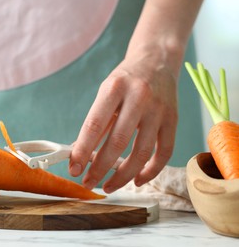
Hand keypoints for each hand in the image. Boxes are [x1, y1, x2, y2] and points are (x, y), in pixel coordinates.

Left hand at [69, 55, 177, 193]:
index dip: (82, 150)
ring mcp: (159, 110)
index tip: (73, 169)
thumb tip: (80, 154)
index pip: (94, 125)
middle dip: (99, 169)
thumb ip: (97, 122)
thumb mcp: (106, 92)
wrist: (157, 60)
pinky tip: (136, 180)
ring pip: (142, 153)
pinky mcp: (173, 120)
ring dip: (123, 176)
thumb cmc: (126, 79)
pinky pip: (164, 152)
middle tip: (88, 182)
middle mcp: (139, 97)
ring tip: (108, 186)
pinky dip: (150, 171)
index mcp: (114, 88)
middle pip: (118, 142)